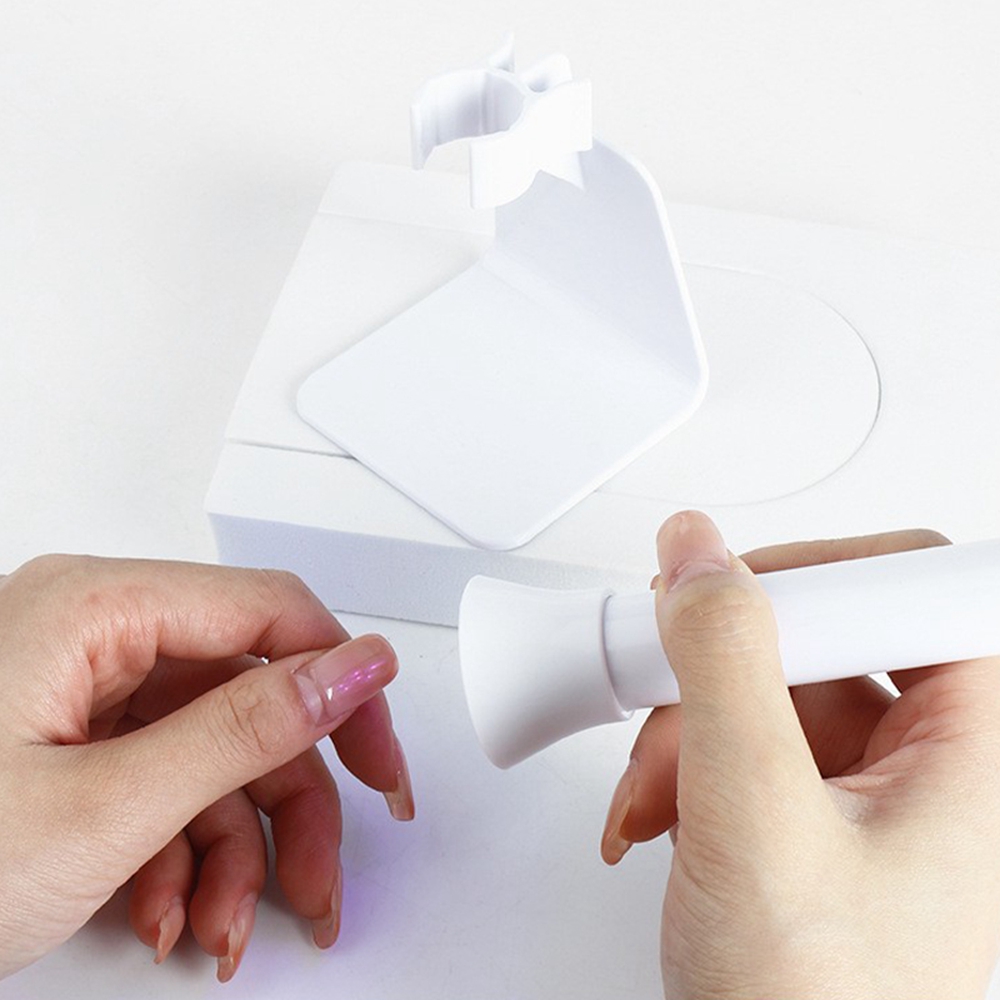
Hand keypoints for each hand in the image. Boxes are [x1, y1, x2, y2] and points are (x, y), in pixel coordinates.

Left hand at [0, 556, 412, 981]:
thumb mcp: (102, 808)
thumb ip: (245, 730)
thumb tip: (352, 668)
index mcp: (96, 609)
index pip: (271, 614)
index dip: (342, 687)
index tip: (381, 758)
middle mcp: (94, 636)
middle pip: (248, 698)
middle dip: (291, 800)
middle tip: (325, 870)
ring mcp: (82, 693)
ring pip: (215, 753)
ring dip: (237, 849)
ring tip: (226, 924)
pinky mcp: (75, 744)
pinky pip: (169, 782)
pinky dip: (184, 854)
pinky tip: (171, 908)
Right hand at [601, 511, 999, 999]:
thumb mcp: (759, 823)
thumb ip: (728, 670)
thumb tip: (702, 558)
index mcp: (974, 760)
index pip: (918, 588)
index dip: (823, 574)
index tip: (734, 591)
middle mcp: (933, 770)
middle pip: (824, 639)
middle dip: (722, 672)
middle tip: (668, 689)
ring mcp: (867, 798)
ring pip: (769, 693)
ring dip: (687, 726)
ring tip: (655, 790)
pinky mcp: (811, 821)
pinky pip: (744, 745)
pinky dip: (685, 764)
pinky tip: (658, 814)